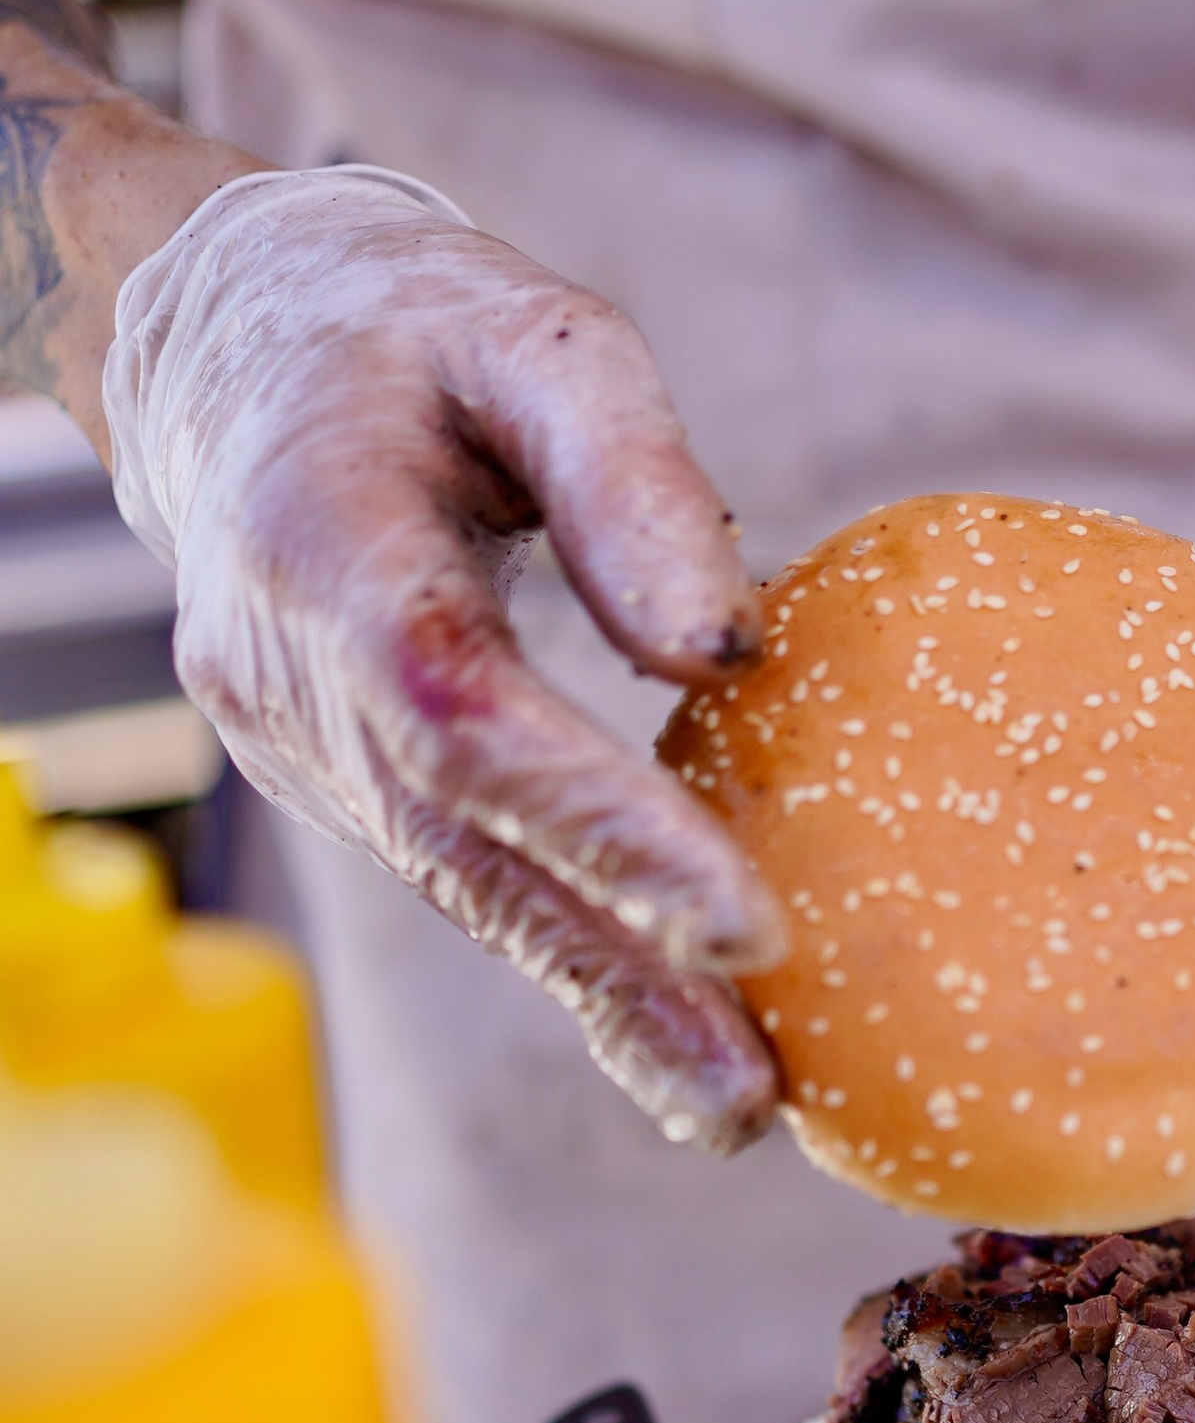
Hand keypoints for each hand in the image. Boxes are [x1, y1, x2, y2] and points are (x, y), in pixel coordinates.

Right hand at [104, 168, 785, 1148]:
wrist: (219, 345)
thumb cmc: (406, 326)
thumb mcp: (535, 330)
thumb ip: (634, 475)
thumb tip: (724, 652)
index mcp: (324, 537)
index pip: (465, 711)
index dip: (600, 827)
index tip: (738, 926)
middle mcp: (285, 665)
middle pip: (460, 846)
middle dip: (611, 975)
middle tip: (747, 1091)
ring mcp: (290, 736)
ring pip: (456, 885)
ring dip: (597, 998)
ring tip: (735, 1096)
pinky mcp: (328, 771)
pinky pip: (455, 867)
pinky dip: (563, 945)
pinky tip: (668, 1026)